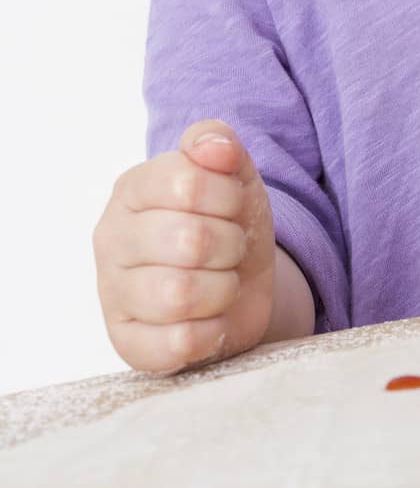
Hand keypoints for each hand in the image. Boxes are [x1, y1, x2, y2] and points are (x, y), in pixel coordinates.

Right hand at [92, 121, 275, 374]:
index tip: (232, 206)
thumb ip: (219, 143)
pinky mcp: (128, 344)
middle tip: (230, 248)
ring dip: (223, 288)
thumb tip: (213, 148)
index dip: (228, 196)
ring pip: (180, 295)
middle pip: (190, 241)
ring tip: (221, 281)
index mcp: (131, 189)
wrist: (241, 282)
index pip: (186, 182)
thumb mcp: (234, 174)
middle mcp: (111, 239)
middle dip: (231, 245)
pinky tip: (210, 318)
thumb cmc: (229, 222)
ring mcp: (113, 294)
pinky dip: (212, 331)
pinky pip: (178, 343)